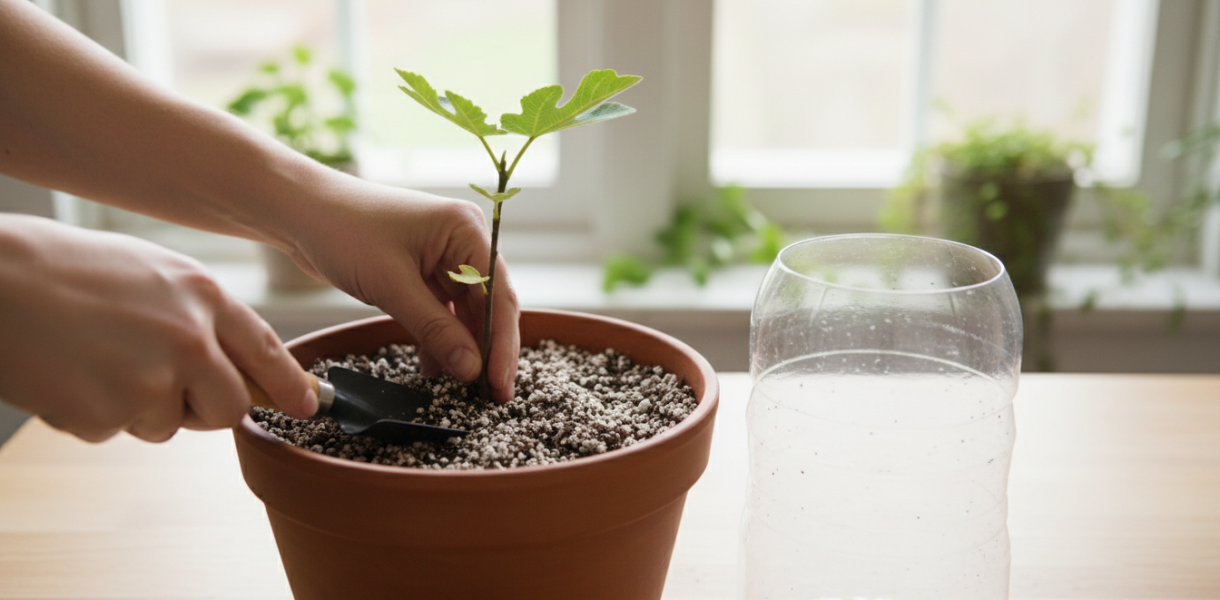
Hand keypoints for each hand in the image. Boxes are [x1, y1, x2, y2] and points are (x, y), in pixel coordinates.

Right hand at [0, 215, 315, 441]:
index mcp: (203, 297)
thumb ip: (200, 315)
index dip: (290, 384)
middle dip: (205, 408)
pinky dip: (92, 413)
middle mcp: (189, 339)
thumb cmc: (66, 269)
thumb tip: (234, 363)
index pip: (266, 351)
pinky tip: (68, 373)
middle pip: (229, 407)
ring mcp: (150, 381)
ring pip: (167, 423)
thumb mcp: (152, 273)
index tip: (308, 405)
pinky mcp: (107, 414)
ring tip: (96, 357)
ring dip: (138, 407)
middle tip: (165, 389)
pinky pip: (115, 431)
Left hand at [276, 176, 520, 402]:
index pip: (499, 294)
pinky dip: (438, 338)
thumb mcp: (391, 286)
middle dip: (486, 349)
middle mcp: (462, 241)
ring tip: (461, 388)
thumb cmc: (343, 231)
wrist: (298, 211)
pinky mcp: (421, 271)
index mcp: (466, 230)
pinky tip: (433, 368)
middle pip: (488, 304)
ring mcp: (442, 256)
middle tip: (489, 396)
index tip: (499, 385)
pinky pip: (440, 311)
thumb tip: (471, 369)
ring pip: (464, 311)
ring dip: (462, 347)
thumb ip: (435, 329)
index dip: (502, 343)